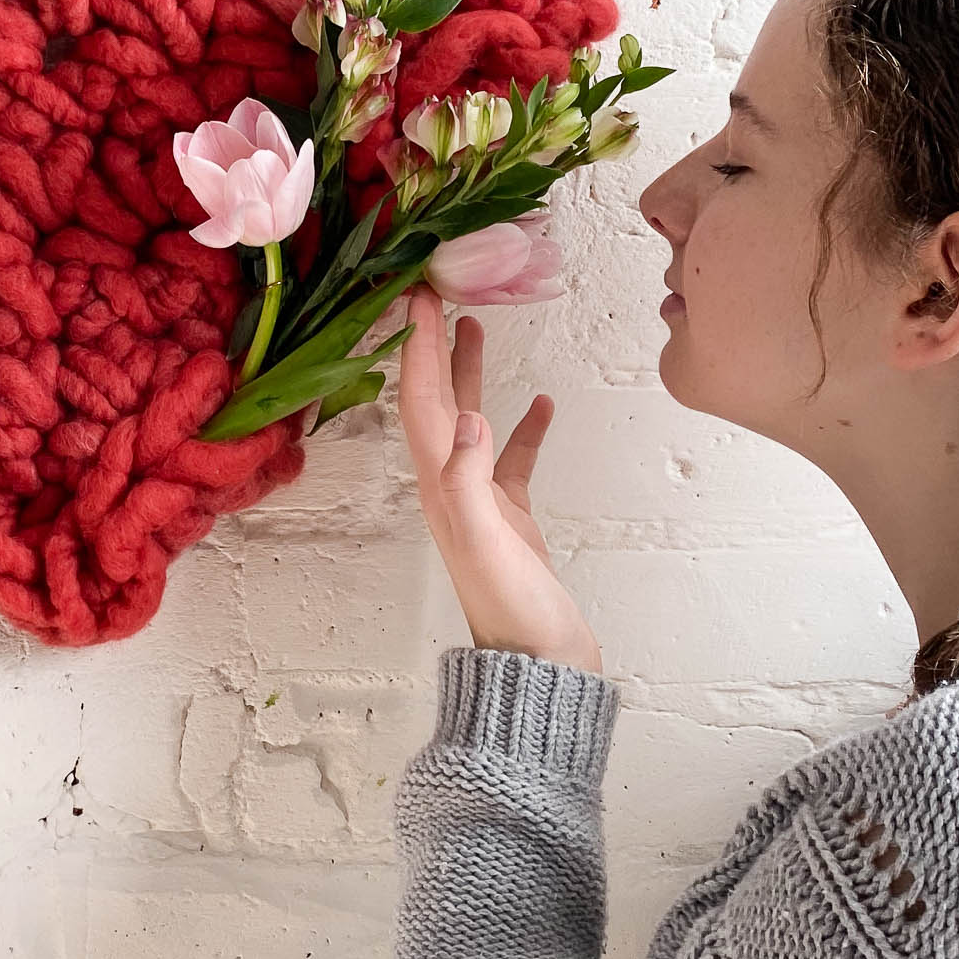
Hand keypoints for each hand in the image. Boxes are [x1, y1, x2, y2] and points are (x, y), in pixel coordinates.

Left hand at [396, 280, 602, 674]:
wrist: (541, 665)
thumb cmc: (512, 609)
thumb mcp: (486, 540)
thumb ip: (471, 480)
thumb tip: (466, 415)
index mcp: (438, 484)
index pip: (419, 399)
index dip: (417, 346)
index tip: (417, 298)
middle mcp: (450, 485)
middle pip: (433, 398)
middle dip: (430, 345)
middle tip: (435, 293)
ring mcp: (480, 500)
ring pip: (468, 419)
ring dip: (467, 372)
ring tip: (475, 323)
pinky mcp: (511, 516)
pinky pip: (512, 458)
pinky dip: (522, 427)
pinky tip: (541, 404)